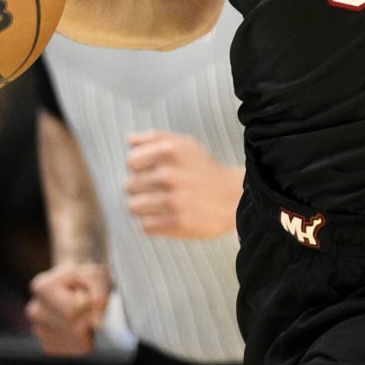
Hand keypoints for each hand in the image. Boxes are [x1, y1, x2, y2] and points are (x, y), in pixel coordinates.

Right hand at [26, 262, 110, 355]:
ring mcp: (38, 331)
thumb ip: (100, 295)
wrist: (73, 284)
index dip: (88, 304)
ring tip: (80, 312)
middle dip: (88, 316)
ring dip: (87, 327)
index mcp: (42, 287)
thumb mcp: (97, 275)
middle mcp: (35, 310)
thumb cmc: (84, 278)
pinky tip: (78, 324)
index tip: (86, 293)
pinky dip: (84, 339)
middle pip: (74, 326)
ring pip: (77, 340)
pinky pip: (76, 350)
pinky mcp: (48, 347)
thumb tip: (97, 324)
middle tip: (86, 303)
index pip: (72, 310)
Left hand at [125, 130, 243, 238]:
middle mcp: (170, 175)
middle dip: (142, 189)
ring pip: (134, 207)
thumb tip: (130, 141)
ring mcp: (173, 200)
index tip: (150, 172)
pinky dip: (154, 223)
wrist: (234, 198)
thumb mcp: (186, 145)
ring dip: (145, 207)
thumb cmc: (206, 171)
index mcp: (171, 151)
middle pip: (130, 186)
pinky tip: (167, 216)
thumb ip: (156, 138)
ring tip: (161, 204)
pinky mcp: (177, 223)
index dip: (139, 168)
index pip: (131, 162)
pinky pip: (146, 225)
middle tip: (160, 190)